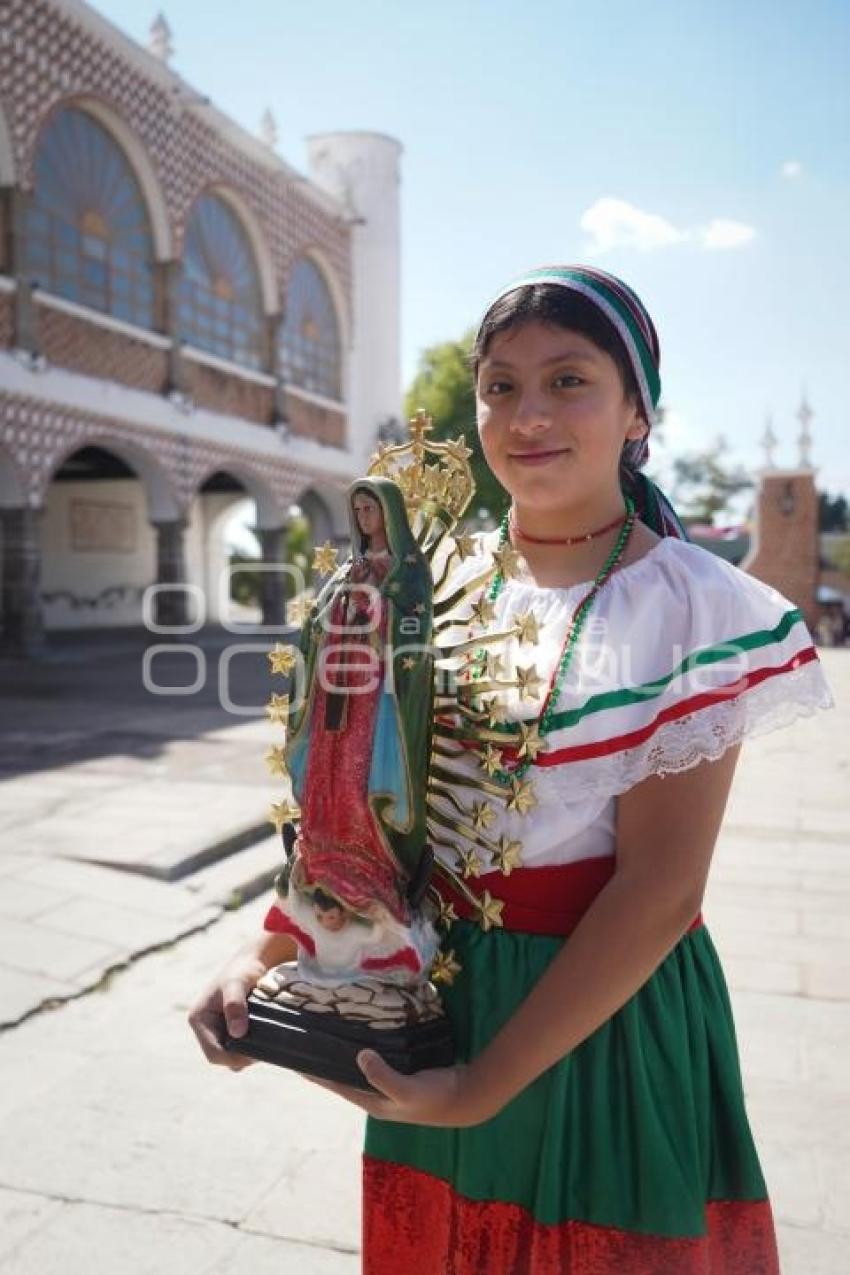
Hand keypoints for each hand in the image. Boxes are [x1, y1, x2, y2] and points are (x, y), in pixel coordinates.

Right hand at [187, 949, 266, 1071]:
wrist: (251, 961)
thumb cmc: (242, 970)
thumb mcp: (237, 984)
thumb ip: (235, 1005)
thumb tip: (237, 1033)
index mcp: (198, 1019)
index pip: (213, 1054)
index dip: (232, 1059)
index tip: (254, 1055)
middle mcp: (204, 1026)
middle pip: (221, 1056)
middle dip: (240, 1057)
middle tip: (262, 1050)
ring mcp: (215, 1028)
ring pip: (229, 1054)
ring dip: (245, 1053)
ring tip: (263, 1043)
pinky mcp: (227, 1028)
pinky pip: (236, 1047)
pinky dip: (248, 1047)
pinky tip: (261, 1039)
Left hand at [302, 1051, 496, 1127]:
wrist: (467, 1098)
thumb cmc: (435, 1097)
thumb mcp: (407, 1090)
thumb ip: (383, 1076)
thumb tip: (360, 1055)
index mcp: (374, 1103)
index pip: (338, 1087)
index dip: (318, 1076)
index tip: (297, 1063)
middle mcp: (378, 1096)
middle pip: (346, 1078)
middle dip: (329, 1063)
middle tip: (312, 1041)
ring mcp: (390, 1086)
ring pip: (360, 1069)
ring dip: (346, 1056)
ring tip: (332, 1036)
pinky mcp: (403, 1075)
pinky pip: (378, 1061)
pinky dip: (366, 1051)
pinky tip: (364, 1035)